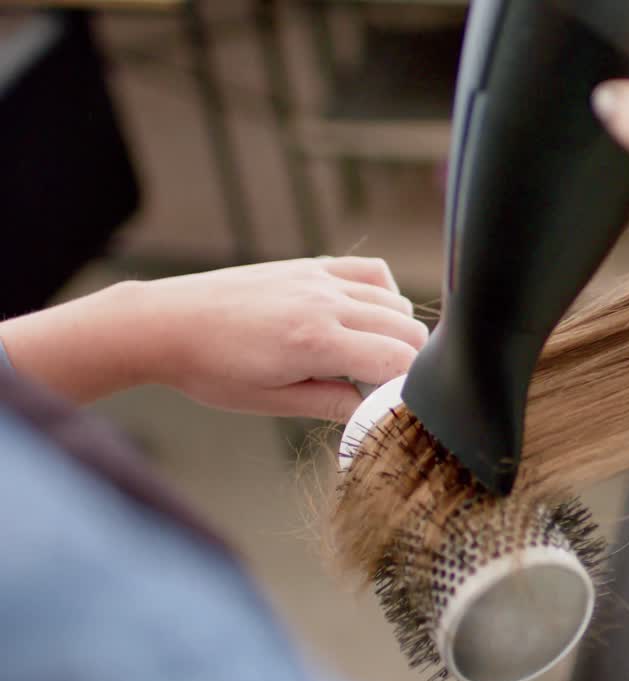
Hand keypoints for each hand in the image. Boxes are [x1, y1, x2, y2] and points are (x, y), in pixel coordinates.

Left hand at [136, 257, 427, 420]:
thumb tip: (374, 412)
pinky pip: (373, 272)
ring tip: (368, 358)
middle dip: (407, 364)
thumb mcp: (270, 401)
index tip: (392, 405)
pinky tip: (367, 318)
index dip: (406, 388)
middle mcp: (326, 304)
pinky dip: (385, 295)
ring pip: (397, 303)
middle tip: (380, 389)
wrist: (167, 323)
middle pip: (408, 331)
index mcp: (315, 342)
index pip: (397, 361)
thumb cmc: (211, 369)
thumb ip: (331, 403)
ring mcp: (321, 280)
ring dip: (397, 333)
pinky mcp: (312, 267)